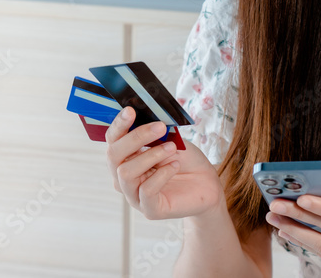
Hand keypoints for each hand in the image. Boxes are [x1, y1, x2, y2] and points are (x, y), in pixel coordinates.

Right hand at [104, 106, 222, 219]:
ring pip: (126, 173)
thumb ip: (155, 132)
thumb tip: (146, 115)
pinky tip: (175, 166)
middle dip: (136, 137)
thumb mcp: (170, 140)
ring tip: (172, 148)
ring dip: (151, 155)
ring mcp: (134, 195)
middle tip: (160, 127)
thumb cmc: (186, 160)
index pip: (113, 140)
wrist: (207, 184)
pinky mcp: (150, 210)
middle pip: (114, 156)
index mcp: (126, 158)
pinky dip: (162, 174)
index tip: (130, 110)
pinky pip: (146, 191)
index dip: (119, 125)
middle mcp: (124, 177)